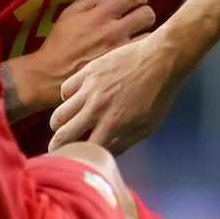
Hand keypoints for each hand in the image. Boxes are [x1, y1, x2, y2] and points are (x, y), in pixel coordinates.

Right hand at [6, 0, 156, 116]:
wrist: (52, 75)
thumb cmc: (60, 43)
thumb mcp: (69, 13)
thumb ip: (91, 0)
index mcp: (100, 15)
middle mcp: (114, 31)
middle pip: (149, 14)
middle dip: (145, 12)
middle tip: (137, 18)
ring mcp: (121, 50)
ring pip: (150, 35)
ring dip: (144, 33)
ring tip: (135, 36)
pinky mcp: (122, 66)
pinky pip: (142, 53)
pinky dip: (141, 50)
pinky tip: (131, 52)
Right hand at [52, 31, 185, 152]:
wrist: (163, 58)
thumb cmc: (159, 94)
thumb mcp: (147, 127)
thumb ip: (124, 144)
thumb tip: (105, 154)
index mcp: (113, 124)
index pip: (85, 149)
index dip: (78, 158)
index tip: (75, 160)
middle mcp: (97, 108)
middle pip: (64, 135)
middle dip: (57, 147)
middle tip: (57, 150)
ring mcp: (90, 88)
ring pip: (59, 114)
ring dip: (58, 125)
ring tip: (62, 127)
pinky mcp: (88, 71)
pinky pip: (65, 90)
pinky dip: (67, 99)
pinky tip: (75, 101)